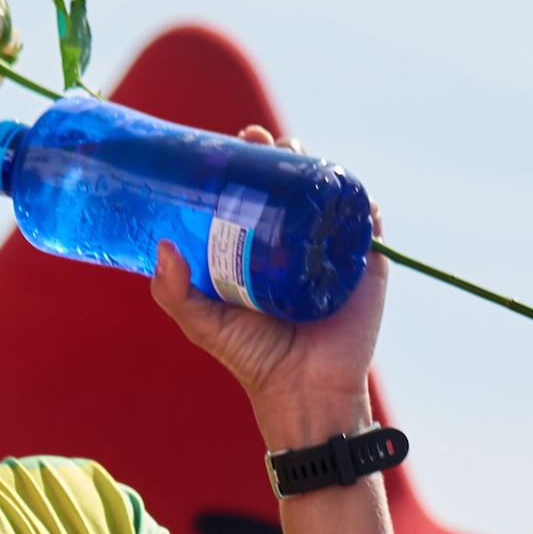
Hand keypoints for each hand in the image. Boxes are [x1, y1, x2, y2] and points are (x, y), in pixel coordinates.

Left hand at [146, 131, 389, 449]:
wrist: (302, 392)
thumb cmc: (253, 358)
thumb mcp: (203, 323)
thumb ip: (174, 293)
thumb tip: (163, 246)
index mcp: (261, 250)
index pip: (254, 196)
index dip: (246, 166)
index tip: (232, 144)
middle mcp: (297, 245)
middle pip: (293, 185)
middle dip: (280, 154)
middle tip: (259, 141)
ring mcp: (333, 252)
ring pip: (329, 196)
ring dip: (319, 165)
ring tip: (298, 150)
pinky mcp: (365, 267)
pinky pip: (368, 225)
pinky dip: (362, 201)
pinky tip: (346, 183)